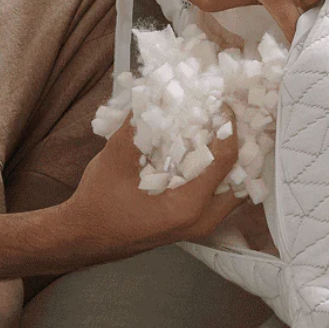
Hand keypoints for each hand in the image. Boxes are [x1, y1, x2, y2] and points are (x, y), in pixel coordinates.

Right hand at [65, 111, 242, 259]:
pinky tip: (206, 154)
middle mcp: (201, 220)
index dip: (229, 127)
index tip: (223, 105)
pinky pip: (219, 198)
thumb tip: (156, 91)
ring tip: (222, 133)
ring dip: (232, 162)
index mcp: (187, 206)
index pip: (225, 160)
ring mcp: (198, 226)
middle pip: (242, 179)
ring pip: (234, 191)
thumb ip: (138, 124)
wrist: (86, 236)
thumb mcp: (116, 157)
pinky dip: (219, 175)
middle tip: (229, 120)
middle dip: (241, 146)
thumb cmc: (99, 202)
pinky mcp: (192, 225)